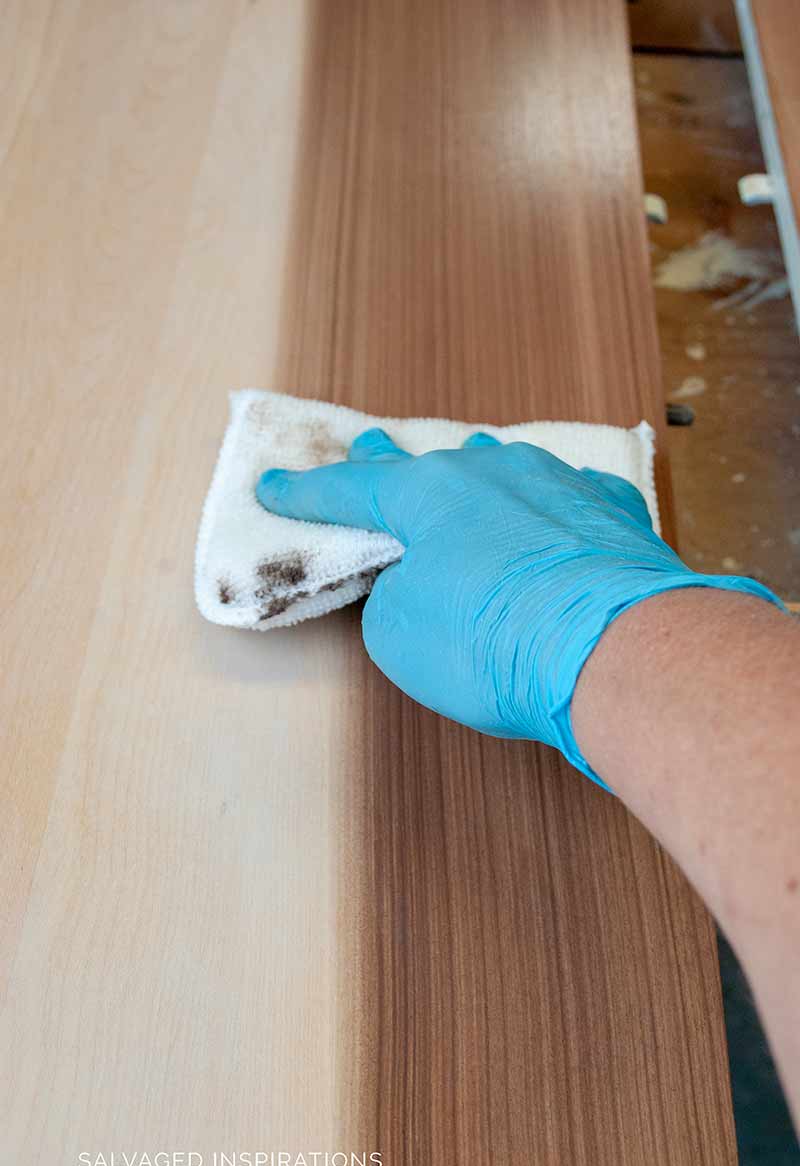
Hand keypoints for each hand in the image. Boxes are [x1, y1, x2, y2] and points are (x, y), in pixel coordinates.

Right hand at [256, 428, 779, 785]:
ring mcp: (559, 485)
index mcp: (428, 494)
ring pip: (501, 467)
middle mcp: (492, 472)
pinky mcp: (613, 513)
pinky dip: (548, 506)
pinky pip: (567, 496)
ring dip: (473, 473)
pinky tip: (556, 512)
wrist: (617, 653)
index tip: (273, 485)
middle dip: (388, 461)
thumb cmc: (492, 643)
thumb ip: (395, 596)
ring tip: (463, 466)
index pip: (350, 490)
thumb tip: (422, 582)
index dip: (305, 494)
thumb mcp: (400, 635)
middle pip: (427, 463)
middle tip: (364, 445)